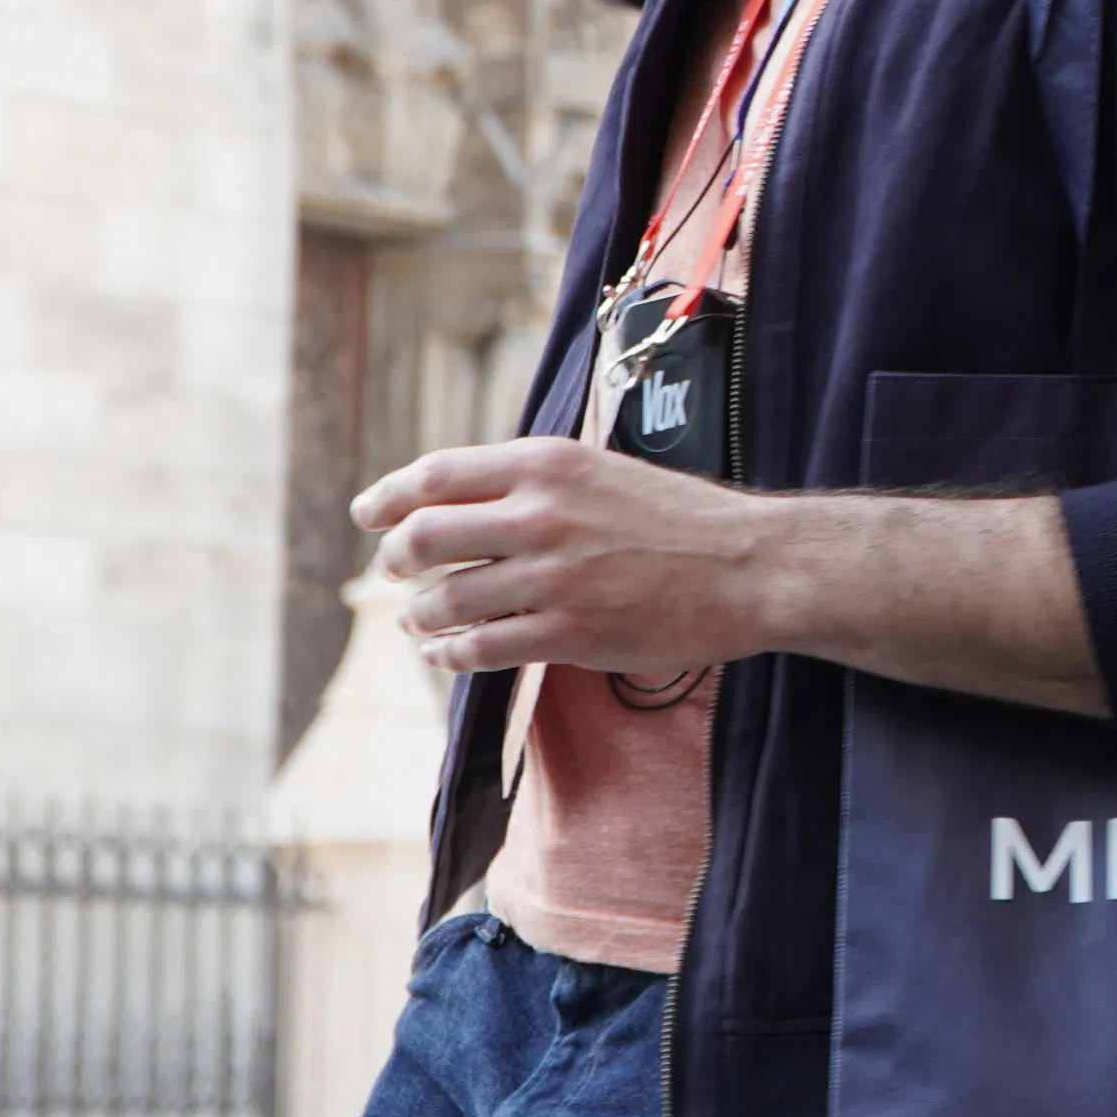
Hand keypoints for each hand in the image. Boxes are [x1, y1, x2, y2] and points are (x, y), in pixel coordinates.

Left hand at [356, 435, 776, 675]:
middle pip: (423, 536)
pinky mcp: (567, 632)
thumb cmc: (681, 519)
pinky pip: (479, 648)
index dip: (389, 496)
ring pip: (445, 599)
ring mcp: (551, 576)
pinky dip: (451, 654)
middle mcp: (540, 514)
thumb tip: (464, 500)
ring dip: (421, 614)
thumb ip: (536, 482)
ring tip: (421, 620)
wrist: (749, 567)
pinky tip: (449, 653)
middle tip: (396, 572)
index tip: (368, 514)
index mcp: (547, 463)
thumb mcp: (603, 471)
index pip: (436, 474)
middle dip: (396, 559)